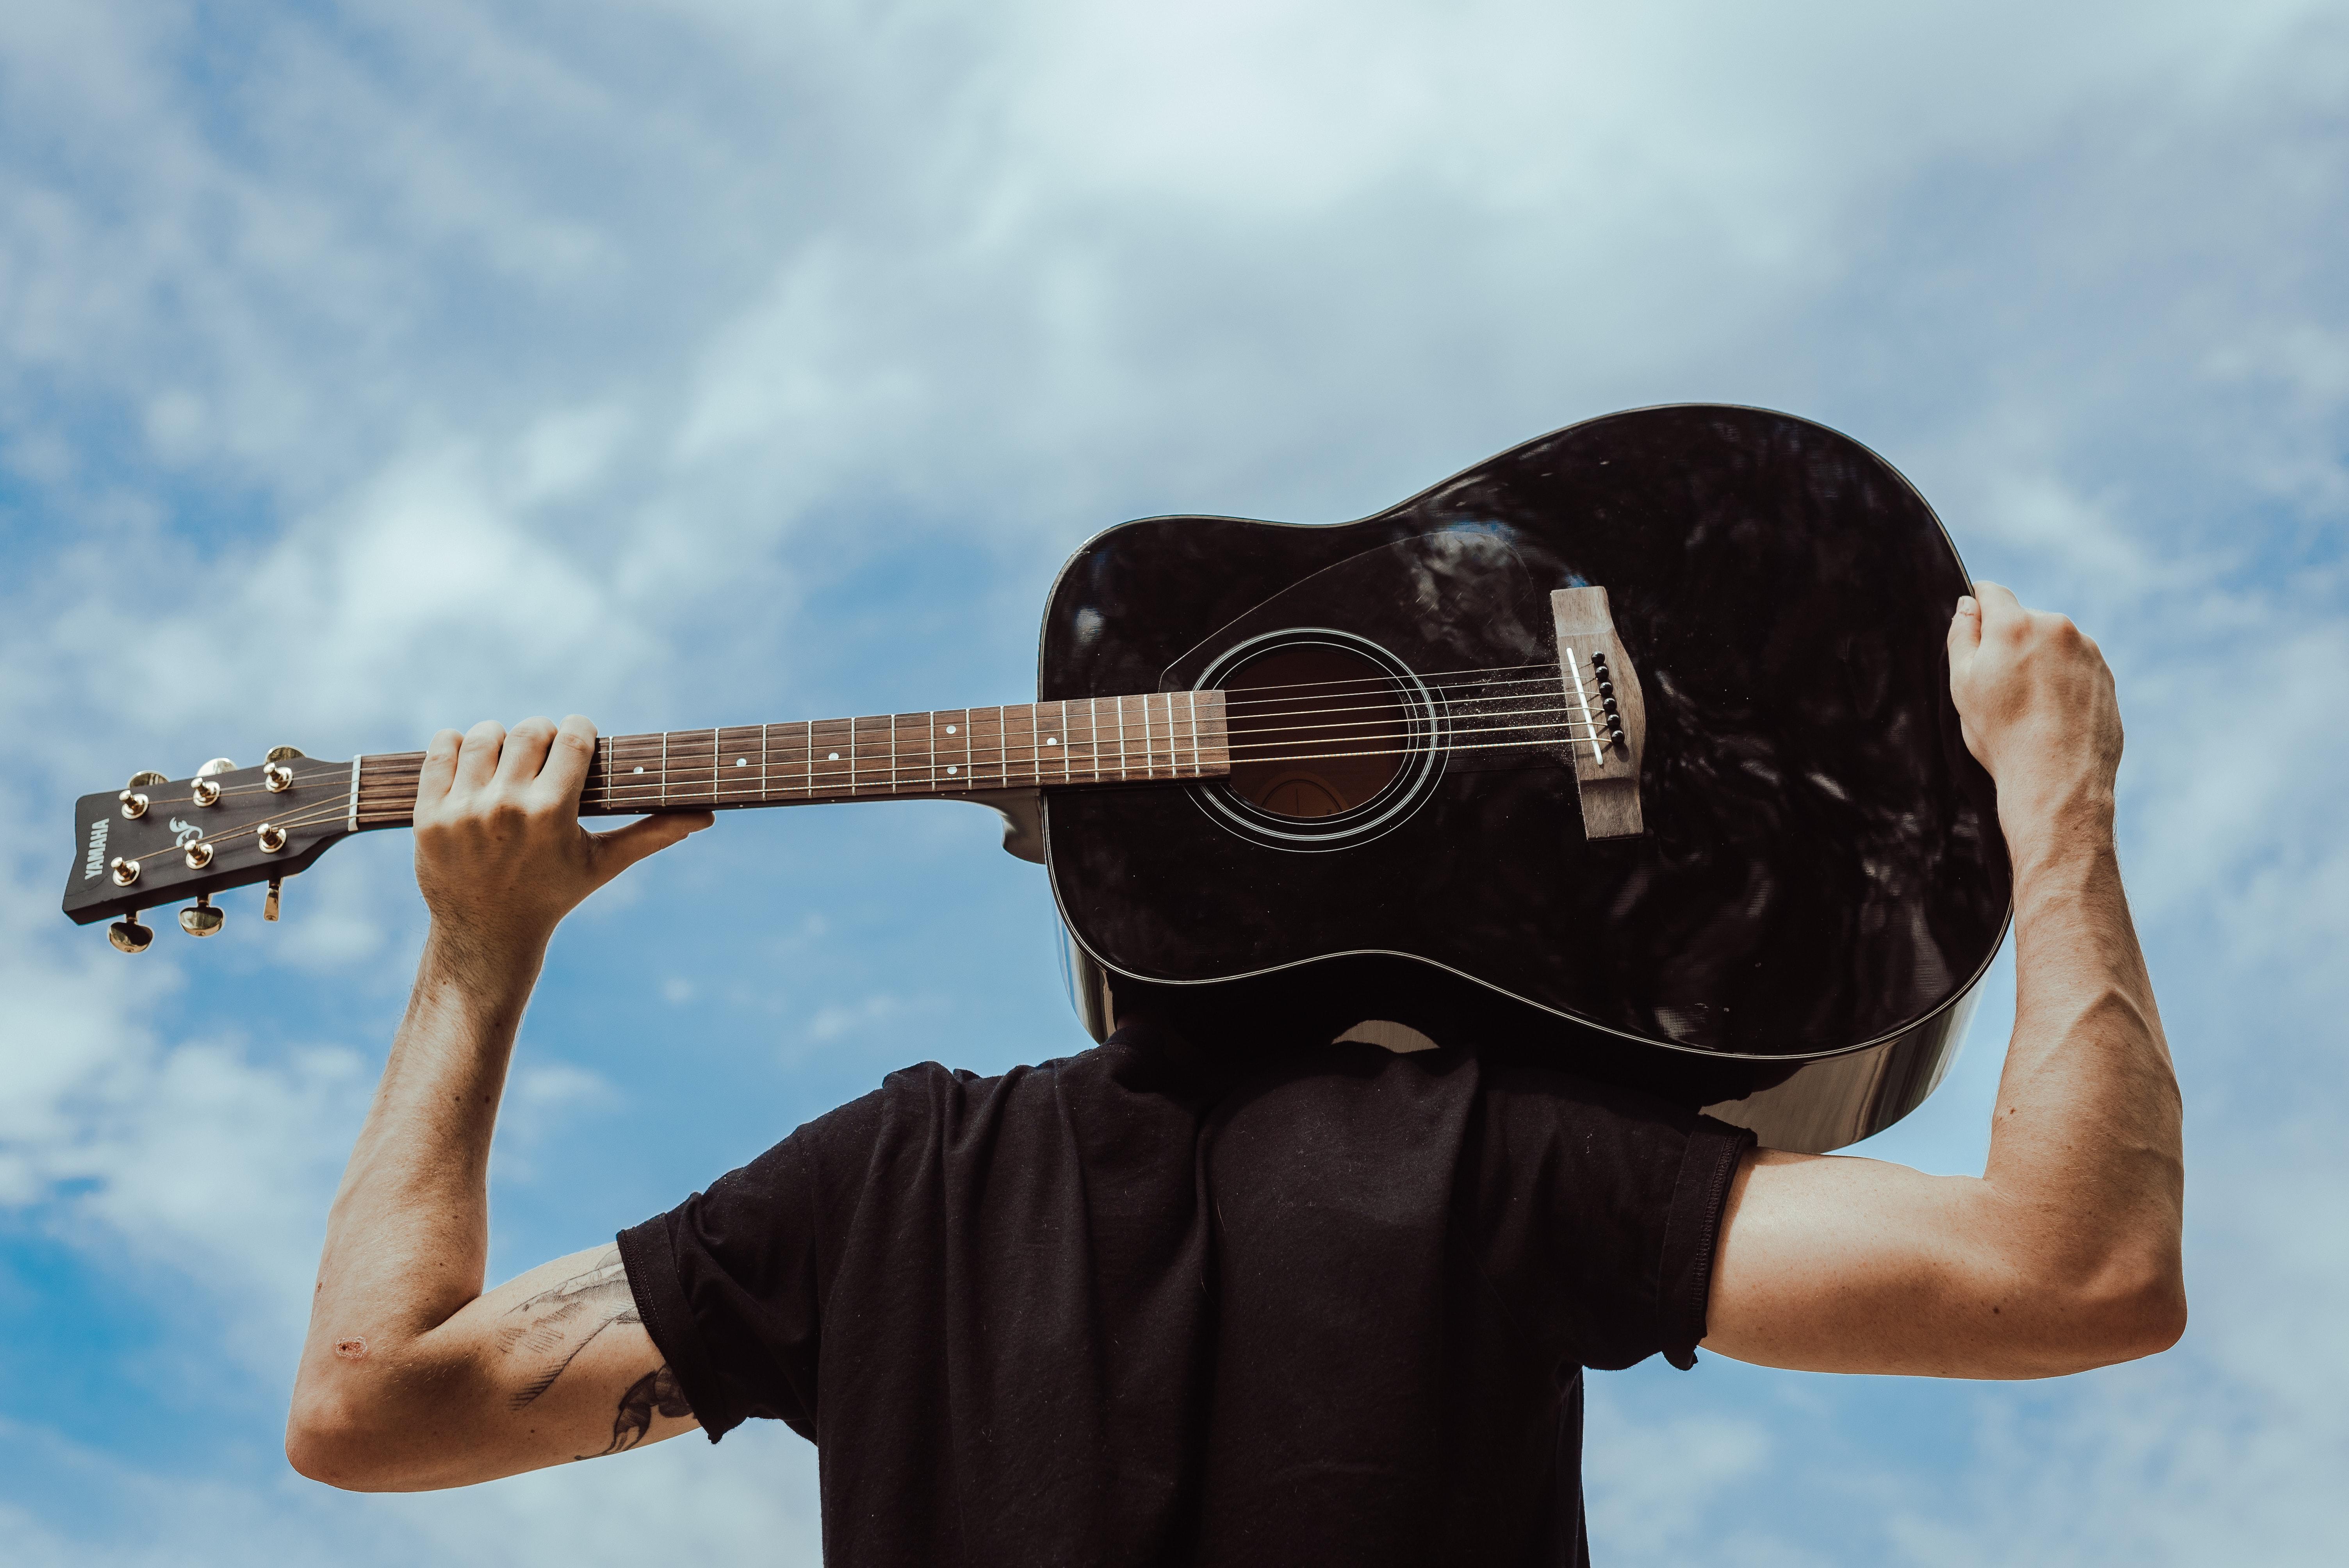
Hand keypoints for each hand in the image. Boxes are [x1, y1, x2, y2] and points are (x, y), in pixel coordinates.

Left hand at [412, 716, 712, 965]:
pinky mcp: (428, 815)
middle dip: (543, 734)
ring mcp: (462, 811)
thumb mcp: (603, 864)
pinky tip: (472, 764)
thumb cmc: (553, 894)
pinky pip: (440, 750)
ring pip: (484, 734)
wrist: (487, 935)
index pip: (572, 736)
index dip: (580, 729)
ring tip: (508, 760)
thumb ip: (653, 834)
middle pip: (531, 729)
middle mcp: (506, 807)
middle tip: (545, 753)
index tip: (579, 738)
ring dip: (500, 739)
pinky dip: (456, 747)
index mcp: (552, 813)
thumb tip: (707, 817)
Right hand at [1946, 583, 2122, 830]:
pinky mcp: (2106, 674)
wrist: (2058, 780)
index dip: (1977, 609)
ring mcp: (2087, 650)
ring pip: (2051, 642)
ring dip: (2038, 660)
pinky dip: (2061, 680)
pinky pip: (2075, 665)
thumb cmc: (2002, 735)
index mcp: (2016, 624)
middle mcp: (2056, 627)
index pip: (1992, 592)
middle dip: (2009, 641)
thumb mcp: (1962, 685)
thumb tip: (1969, 605)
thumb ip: (1962, 636)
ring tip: (2029, 706)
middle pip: (2023, 619)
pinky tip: (2051, 713)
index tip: (1975, 631)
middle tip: (1999, 686)